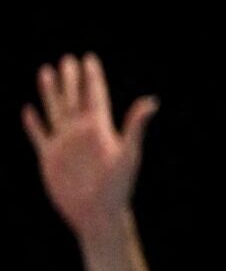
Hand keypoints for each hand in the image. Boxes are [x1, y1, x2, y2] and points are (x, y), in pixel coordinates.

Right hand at [22, 54, 157, 244]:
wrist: (97, 213)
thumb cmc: (117, 186)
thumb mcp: (128, 153)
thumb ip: (136, 126)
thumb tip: (151, 101)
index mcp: (100, 128)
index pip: (95, 95)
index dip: (92, 77)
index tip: (89, 58)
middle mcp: (81, 132)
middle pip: (74, 98)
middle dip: (71, 79)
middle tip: (68, 59)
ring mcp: (65, 143)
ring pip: (55, 111)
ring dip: (50, 93)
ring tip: (46, 72)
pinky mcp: (49, 157)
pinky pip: (39, 135)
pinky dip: (33, 124)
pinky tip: (28, 110)